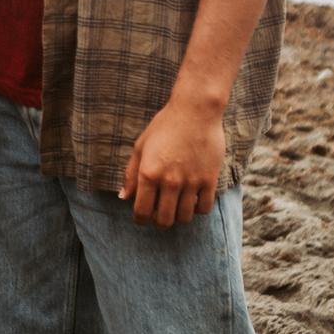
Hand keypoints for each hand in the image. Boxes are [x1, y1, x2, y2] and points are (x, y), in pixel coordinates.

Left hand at [119, 93, 224, 227]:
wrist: (195, 111)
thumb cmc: (164, 127)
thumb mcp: (140, 147)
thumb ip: (131, 174)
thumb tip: (124, 198)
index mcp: (148, 173)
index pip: (142, 211)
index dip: (140, 220)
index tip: (142, 219)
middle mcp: (170, 181)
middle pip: (164, 220)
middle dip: (158, 222)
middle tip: (159, 215)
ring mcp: (191, 181)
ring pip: (184, 217)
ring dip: (178, 217)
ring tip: (175, 207)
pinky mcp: (209, 179)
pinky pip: (204, 208)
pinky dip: (197, 209)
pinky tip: (192, 200)